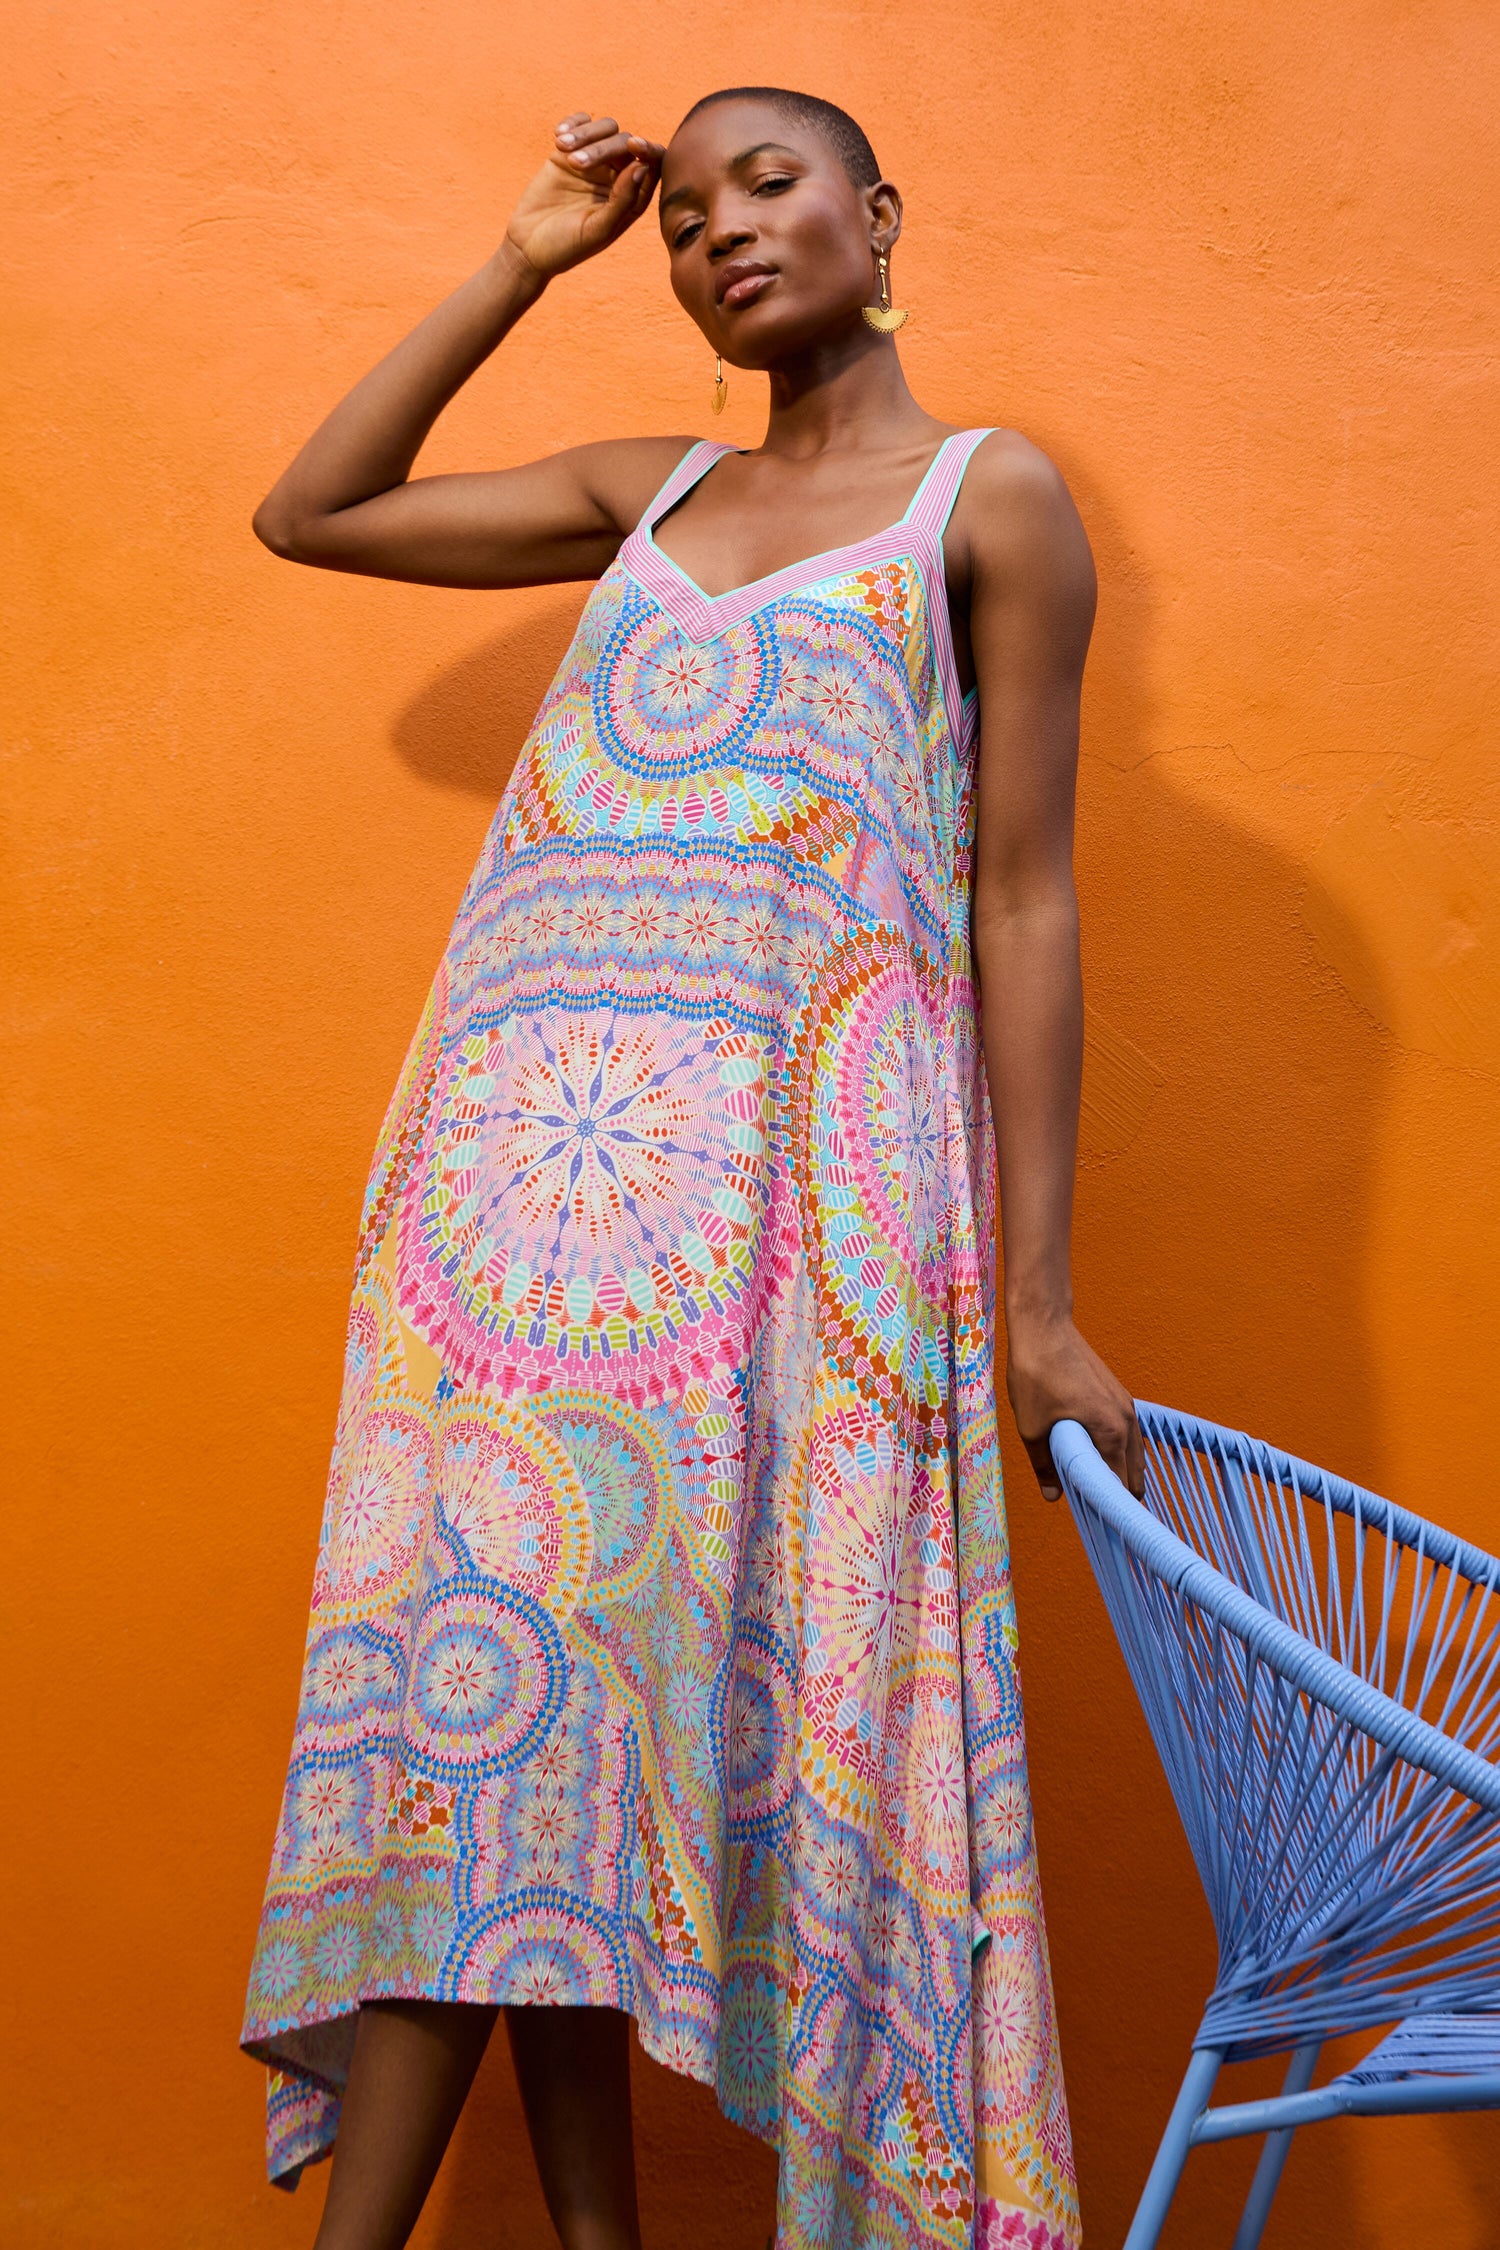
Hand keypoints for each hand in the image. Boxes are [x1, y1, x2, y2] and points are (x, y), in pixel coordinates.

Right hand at [504, 112, 663, 280]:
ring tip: (562, 148)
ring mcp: (594, 163)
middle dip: (603, 147)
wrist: (528, 246)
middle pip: (625, 144)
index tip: (634, 146)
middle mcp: (617, 178)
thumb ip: (623, 201)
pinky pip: (581, 124)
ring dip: (586, 134)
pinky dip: (573, 123)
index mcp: (632, 199)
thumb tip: (642, 166)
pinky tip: (559, 138)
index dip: (649, 150)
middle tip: (576, 164)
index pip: (653, 166)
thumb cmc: (567, 247)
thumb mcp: (597, 230)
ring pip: (606, 129)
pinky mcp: (569, 152)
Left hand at [1006, 1310, 1143, 1500]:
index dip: (1110, 1509)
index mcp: (1111, 1432)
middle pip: (1134, 1474)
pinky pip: (1126, 1436)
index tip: (1101, 1526)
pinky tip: (1094, 1459)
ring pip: (1133, 1455)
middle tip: (1093, 1513)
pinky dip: (1116, 1453)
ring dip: (1118, 1473)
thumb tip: (1054, 1497)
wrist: (1043, 1327)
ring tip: (1092, 1490)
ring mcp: (1127, 1406)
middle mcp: (1127, 1421)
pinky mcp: (1119, 1396)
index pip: (1120, 1486)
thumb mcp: (1032, 1428)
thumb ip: (1046, 1465)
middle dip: (1117, 1496)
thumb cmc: (1035, 1374)